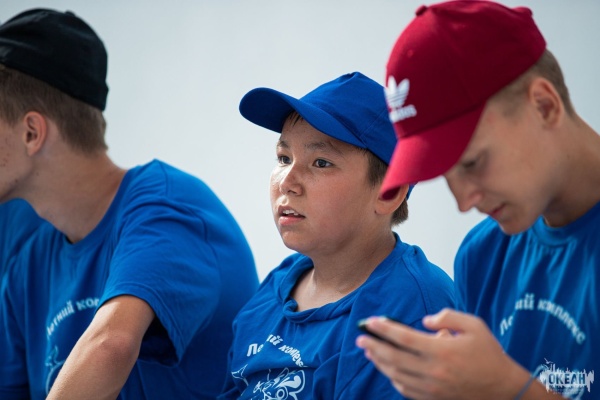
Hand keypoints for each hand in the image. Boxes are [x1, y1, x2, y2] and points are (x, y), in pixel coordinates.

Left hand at [355, 308, 531, 399]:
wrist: (505, 390)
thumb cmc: (489, 354)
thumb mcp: (474, 325)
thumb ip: (447, 316)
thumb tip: (424, 321)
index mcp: (442, 350)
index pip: (403, 337)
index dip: (384, 328)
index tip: (370, 321)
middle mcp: (433, 371)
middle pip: (394, 358)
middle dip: (374, 346)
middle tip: (360, 338)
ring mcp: (432, 388)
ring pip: (396, 375)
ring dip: (379, 362)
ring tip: (369, 351)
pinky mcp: (433, 399)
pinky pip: (406, 390)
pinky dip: (393, 378)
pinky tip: (388, 369)